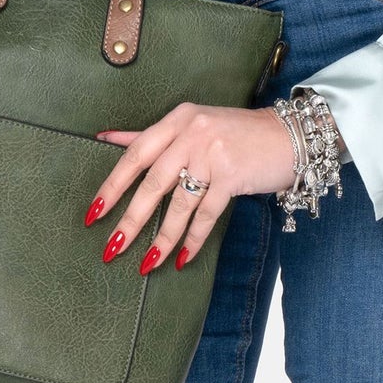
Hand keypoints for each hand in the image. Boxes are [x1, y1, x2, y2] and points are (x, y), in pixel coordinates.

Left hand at [85, 103, 296, 273]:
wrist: (289, 136)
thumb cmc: (236, 134)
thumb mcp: (192, 125)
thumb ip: (149, 135)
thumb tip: (105, 137)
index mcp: (177, 120)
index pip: (135, 154)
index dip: (112, 185)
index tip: (93, 212)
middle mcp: (192, 133)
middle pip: (152, 182)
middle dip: (130, 218)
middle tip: (112, 246)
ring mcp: (213, 154)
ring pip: (179, 204)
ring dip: (162, 237)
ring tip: (147, 263)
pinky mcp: (233, 176)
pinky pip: (206, 215)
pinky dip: (194, 239)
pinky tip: (182, 257)